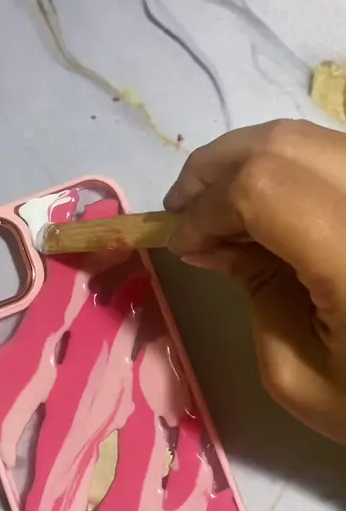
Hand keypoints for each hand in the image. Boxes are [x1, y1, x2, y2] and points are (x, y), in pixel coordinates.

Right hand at [164, 119, 345, 442]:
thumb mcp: (295, 372)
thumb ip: (252, 289)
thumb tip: (207, 238)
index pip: (264, 189)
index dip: (207, 207)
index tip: (179, 243)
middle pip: (282, 144)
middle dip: (215, 170)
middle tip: (183, 209)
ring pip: (308, 138)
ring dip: (248, 162)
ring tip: (217, 205)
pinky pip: (332, 155)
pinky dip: (284, 168)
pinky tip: (263, 205)